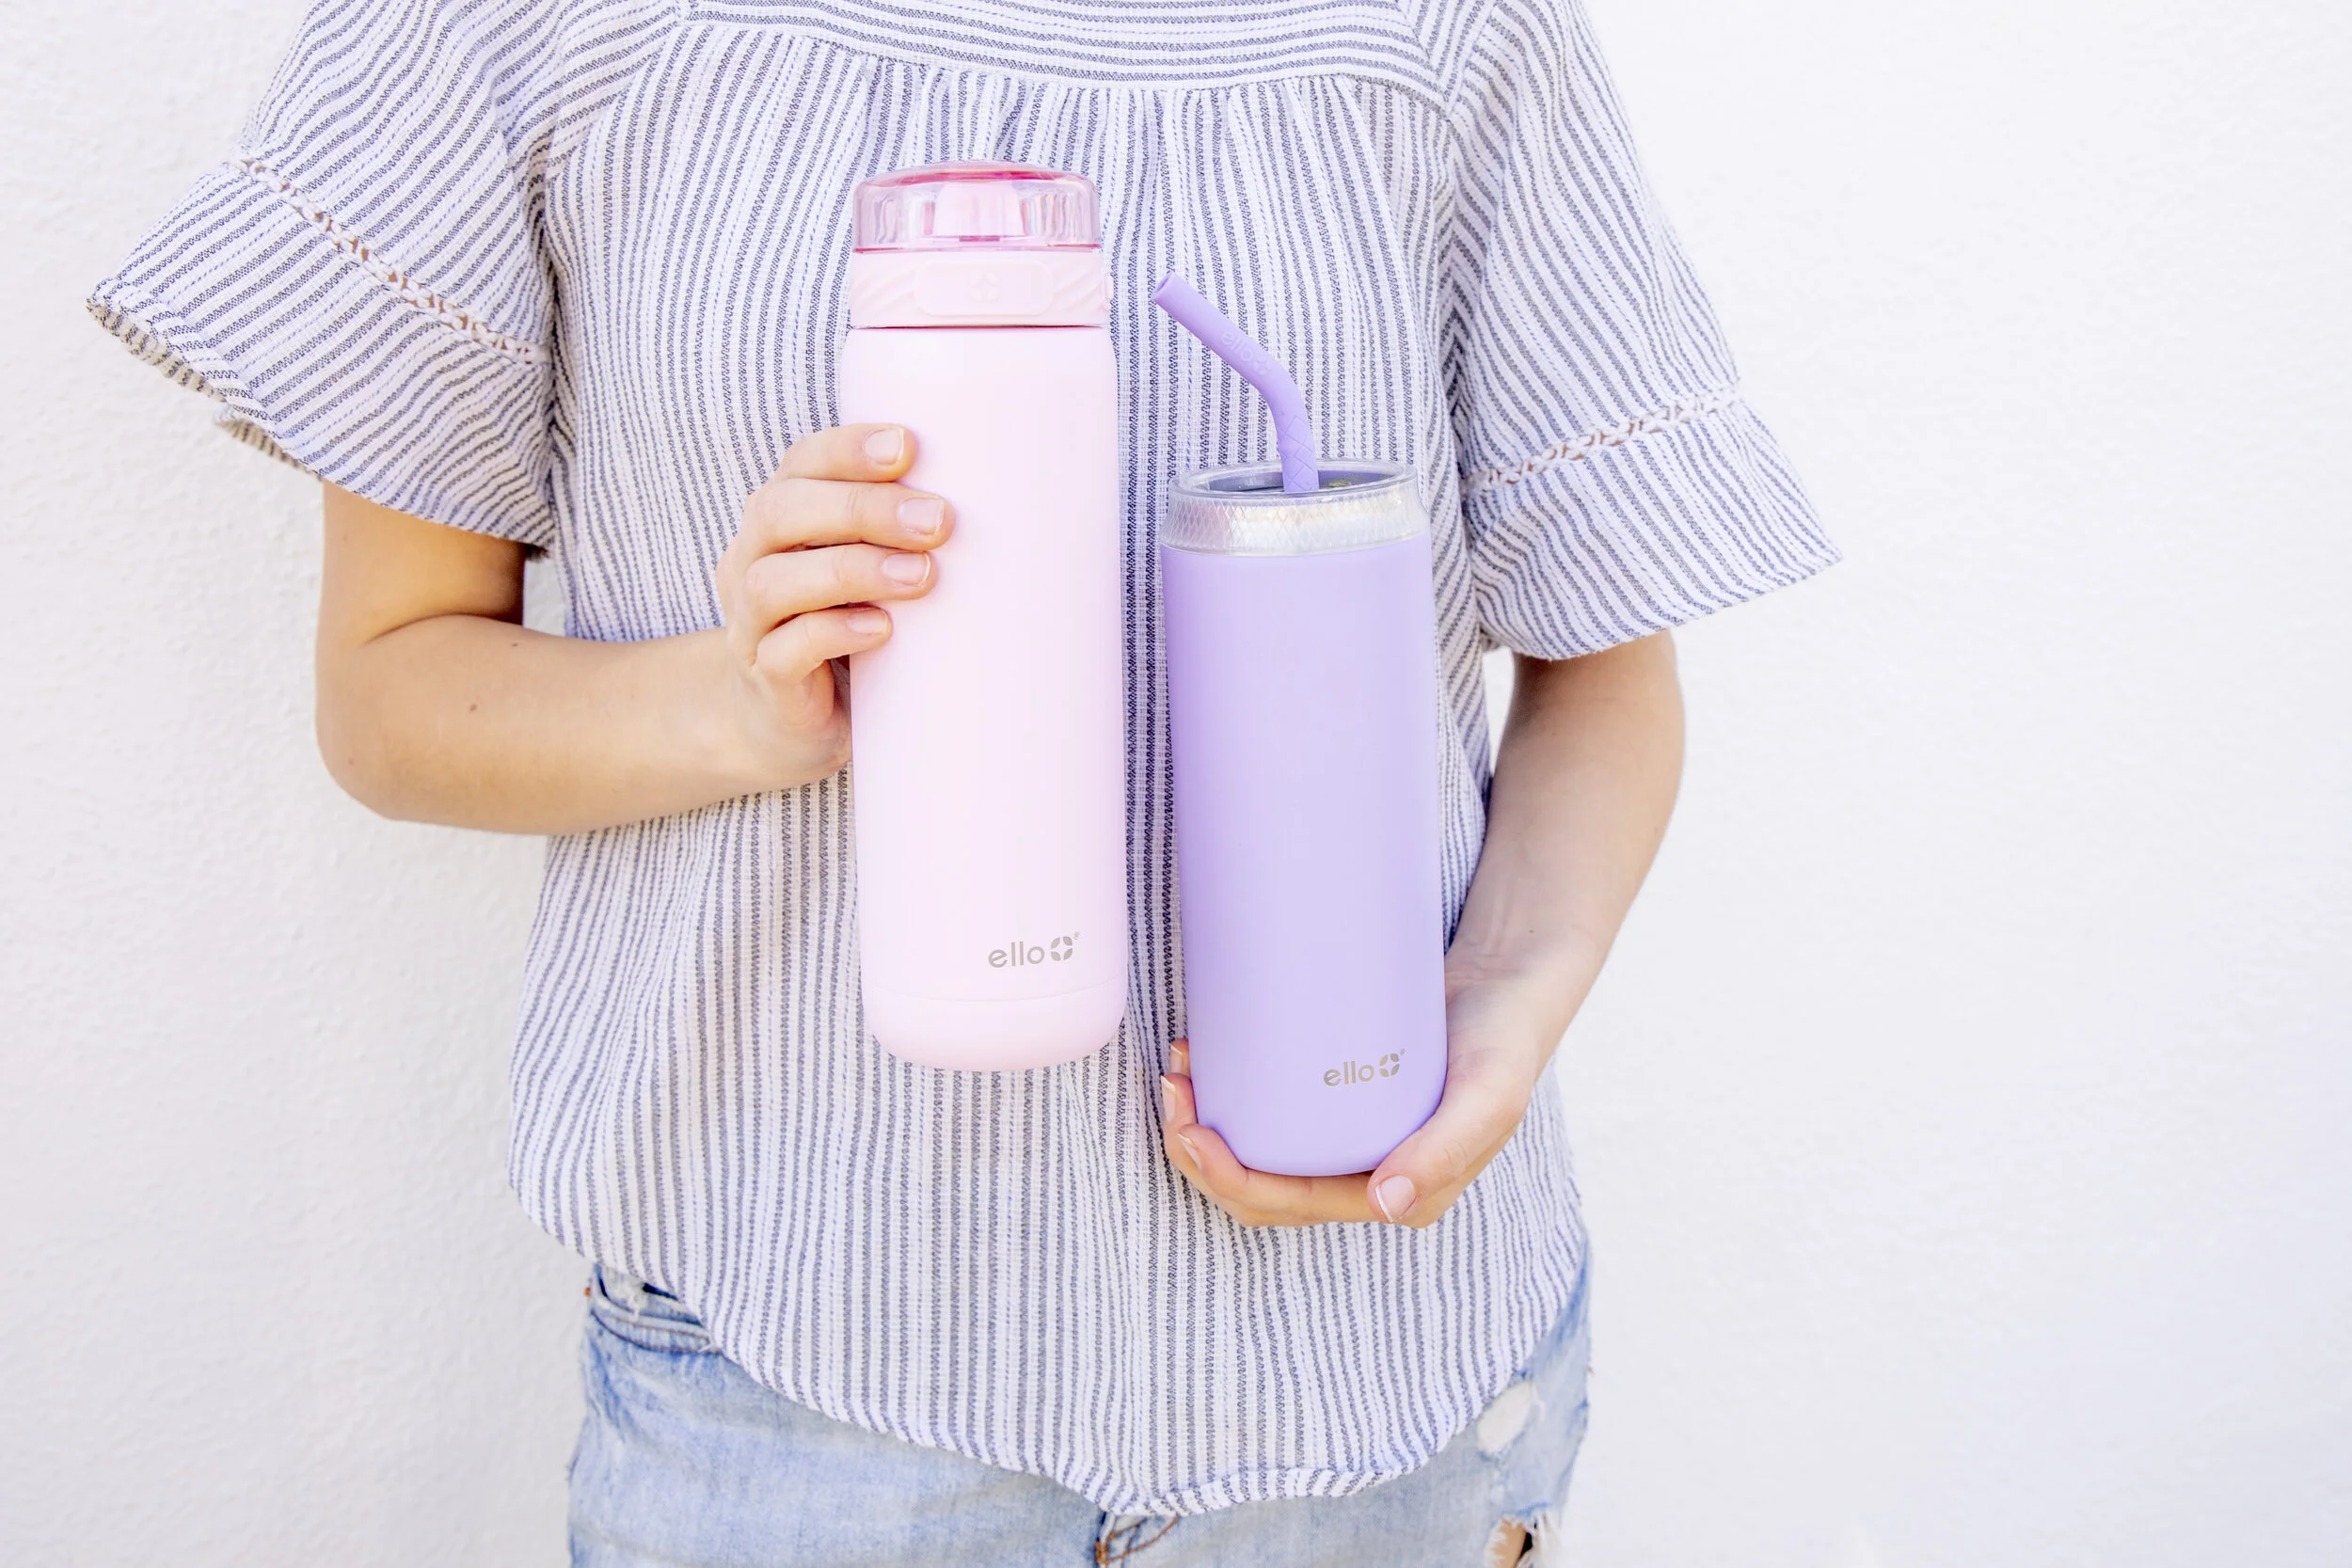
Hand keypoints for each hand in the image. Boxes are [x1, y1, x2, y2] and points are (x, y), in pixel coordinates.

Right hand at [711, 423, 953, 788]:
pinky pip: (784, 652)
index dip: (847, 449)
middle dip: (862, 509)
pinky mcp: (767, 681)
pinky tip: (881, 629)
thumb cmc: (849, 628)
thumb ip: (910, 533)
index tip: (909, 446)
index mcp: (780, 519)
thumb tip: (1014, 500)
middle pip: (781, 512)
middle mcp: (751, 561)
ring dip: (853, 570)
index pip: (800, 463)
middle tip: (938, 521)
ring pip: (774, 582)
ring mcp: (751, 624)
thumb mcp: (874, 567)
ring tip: (922, 576)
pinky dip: (831, 634)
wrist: (787, 726)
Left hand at [1158, 952, 1594, 1228]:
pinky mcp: (1337, 1098)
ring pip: (1256, 1151)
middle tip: (1172, 1085)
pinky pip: (1271, 1112)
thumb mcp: (1488, 1095)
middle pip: (1258, 1187)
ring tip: (1180, 1066)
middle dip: (1200, 1149)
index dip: (1229, 1179)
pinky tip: (1206, 1051)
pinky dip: (1231, 1093)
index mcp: (1396, 1196)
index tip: (1192, 1127)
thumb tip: (1385, 1202)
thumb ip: (1448, 1148)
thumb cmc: (1505, 1042)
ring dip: (1205, 1122)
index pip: (1289, 1205)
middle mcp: (1364, 1177)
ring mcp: (1347, 1139)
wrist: (1511, 984)